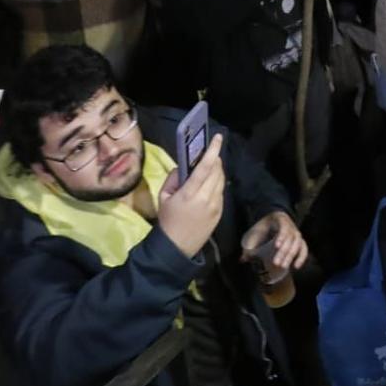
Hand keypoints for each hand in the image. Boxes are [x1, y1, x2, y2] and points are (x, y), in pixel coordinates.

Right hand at [158, 134, 226, 258]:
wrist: (177, 247)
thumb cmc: (168, 220)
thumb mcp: (163, 196)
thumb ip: (174, 178)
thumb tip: (184, 166)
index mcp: (189, 194)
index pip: (205, 167)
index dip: (212, 151)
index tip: (218, 138)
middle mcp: (206, 198)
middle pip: (217, 171)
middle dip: (215, 159)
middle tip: (210, 152)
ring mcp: (215, 206)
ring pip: (221, 180)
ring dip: (217, 170)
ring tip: (210, 167)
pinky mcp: (220, 212)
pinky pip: (221, 191)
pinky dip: (217, 183)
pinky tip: (209, 184)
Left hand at [242, 210, 309, 272]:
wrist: (273, 219)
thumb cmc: (264, 226)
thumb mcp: (256, 232)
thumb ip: (250, 245)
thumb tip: (243, 259)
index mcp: (281, 220)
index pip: (284, 227)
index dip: (282, 236)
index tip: (276, 246)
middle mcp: (291, 226)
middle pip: (291, 238)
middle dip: (284, 252)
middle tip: (277, 263)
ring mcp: (296, 233)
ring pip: (297, 244)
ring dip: (291, 256)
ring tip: (284, 266)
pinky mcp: (299, 241)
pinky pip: (304, 248)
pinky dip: (302, 257)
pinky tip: (296, 266)